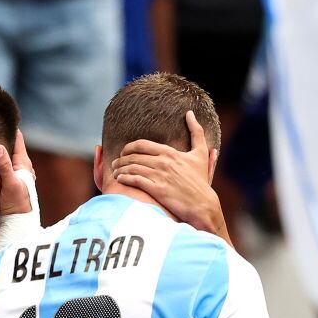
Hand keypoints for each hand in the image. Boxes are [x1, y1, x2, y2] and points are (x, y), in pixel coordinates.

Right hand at [0, 130, 33, 215]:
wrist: (18, 223)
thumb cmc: (19, 203)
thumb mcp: (11, 183)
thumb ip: (4, 165)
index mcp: (23, 163)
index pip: (17, 138)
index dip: (9, 128)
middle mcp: (17, 167)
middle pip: (4, 150)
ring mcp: (10, 175)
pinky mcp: (3, 185)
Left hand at [111, 111, 229, 243]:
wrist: (202, 204)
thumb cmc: (199, 180)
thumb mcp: (200, 153)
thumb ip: (196, 132)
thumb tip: (190, 113)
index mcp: (170, 152)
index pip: (142, 144)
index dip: (128, 147)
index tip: (123, 152)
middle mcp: (163, 162)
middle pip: (133, 156)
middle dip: (120, 160)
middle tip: (115, 164)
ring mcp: (160, 176)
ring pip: (132, 167)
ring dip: (120, 169)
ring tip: (115, 173)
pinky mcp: (157, 189)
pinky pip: (135, 180)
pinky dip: (124, 178)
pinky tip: (120, 179)